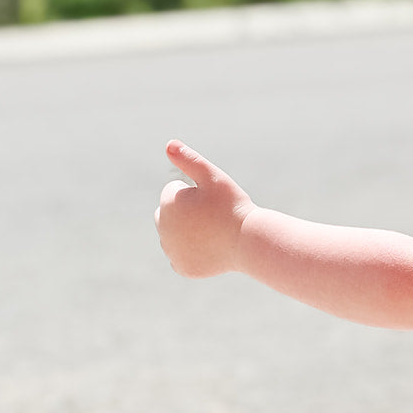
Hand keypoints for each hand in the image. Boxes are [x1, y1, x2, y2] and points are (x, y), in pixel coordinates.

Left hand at [154, 141, 254, 277]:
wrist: (248, 242)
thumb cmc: (233, 206)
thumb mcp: (213, 177)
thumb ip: (189, 160)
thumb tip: (169, 144)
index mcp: (167, 204)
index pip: (172, 192)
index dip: (194, 192)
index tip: (211, 200)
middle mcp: (163, 229)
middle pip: (168, 214)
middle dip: (184, 212)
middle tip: (211, 216)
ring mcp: (171, 251)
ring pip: (174, 236)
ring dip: (187, 232)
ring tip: (212, 232)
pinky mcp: (182, 268)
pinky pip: (181, 256)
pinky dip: (192, 253)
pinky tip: (209, 248)